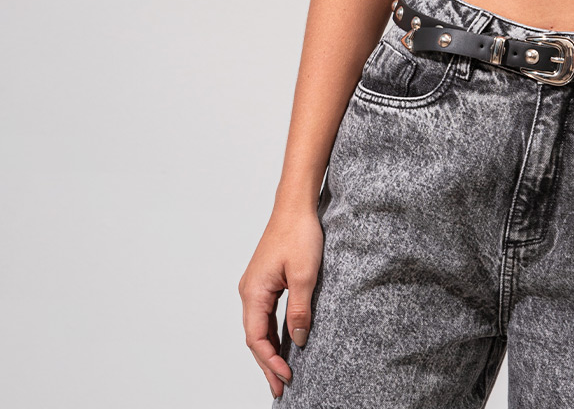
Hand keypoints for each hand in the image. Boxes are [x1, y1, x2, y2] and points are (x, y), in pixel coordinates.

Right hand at [239, 206, 325, 397]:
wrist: (296, 205)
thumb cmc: (299, 233)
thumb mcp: (305, 275)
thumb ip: (300, 310)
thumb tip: (298, 340)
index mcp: (254, 292)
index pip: (257, 338)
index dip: (270, 361)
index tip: (286, 377)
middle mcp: (249, 291)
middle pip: (254, 336)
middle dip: (267, 363)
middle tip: (280, 387)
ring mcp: (256, 285)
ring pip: (259, 326)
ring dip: (269, 349)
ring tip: (281, 372)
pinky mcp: (265, 279)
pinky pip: (265, 313)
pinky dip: (272, 331)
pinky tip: (282, 342)